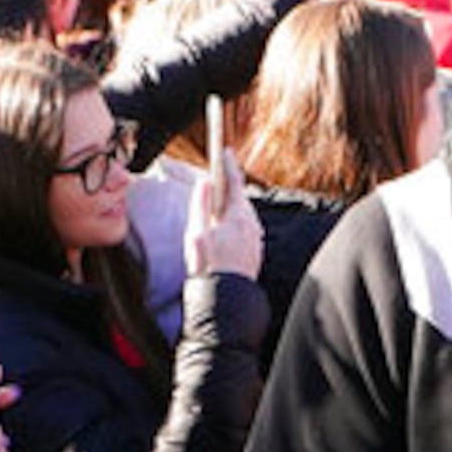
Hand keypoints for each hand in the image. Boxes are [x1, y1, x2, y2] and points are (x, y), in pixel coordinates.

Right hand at [186, 154, 263, 281]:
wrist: (225, 300)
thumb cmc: (208, 267)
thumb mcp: (196, 232)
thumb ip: (200, 205)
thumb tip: (205, 182)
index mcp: (237, 216)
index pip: (233, 182)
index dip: (228, 165)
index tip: (224, 151)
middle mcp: (251, 226)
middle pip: (240, 199)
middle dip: (229, 187)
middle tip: (220, 176)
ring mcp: (255, 240)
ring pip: (244, 215)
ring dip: (232, 207)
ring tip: (220, 204)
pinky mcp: (254, 253)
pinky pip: (246, 230)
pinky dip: (236, 223)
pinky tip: (226, 230)